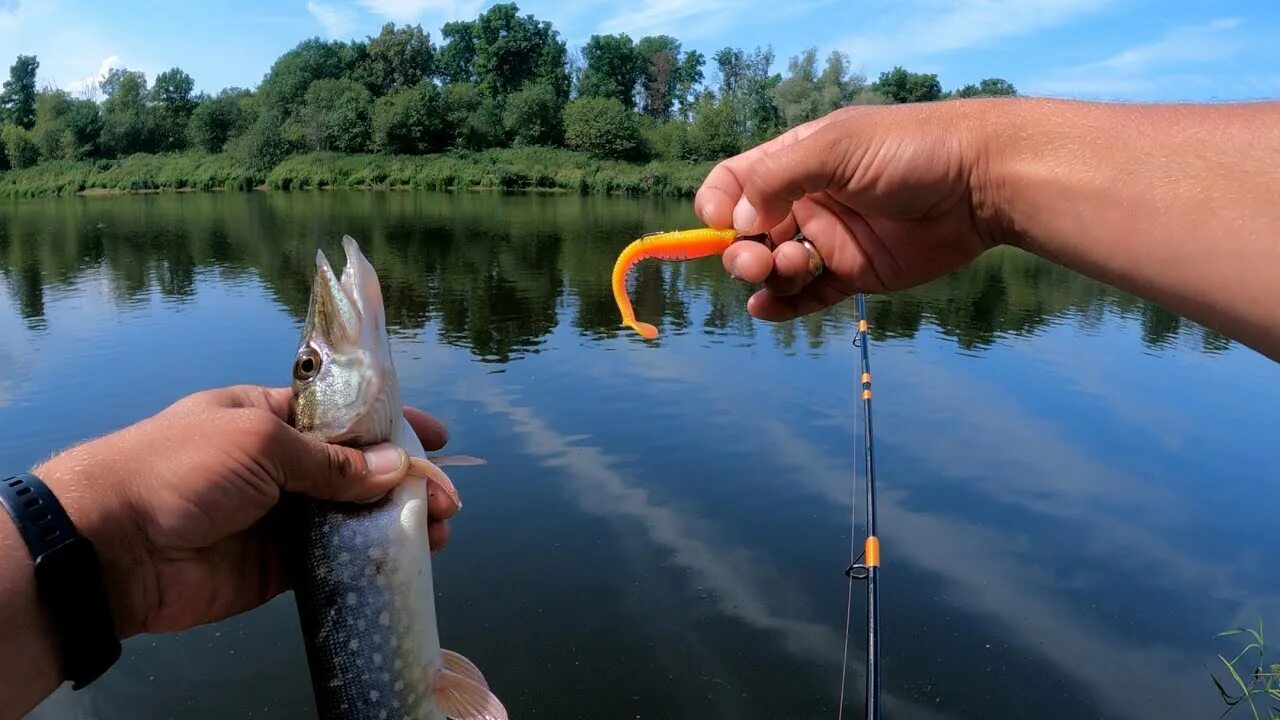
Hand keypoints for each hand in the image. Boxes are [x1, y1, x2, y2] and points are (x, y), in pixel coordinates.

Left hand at [30, 385, 459, 638]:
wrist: (109, 549)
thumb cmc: (179, 468)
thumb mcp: (261, 444)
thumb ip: (331, 463)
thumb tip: (396, 471)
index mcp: (267, 418)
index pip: (341, 415)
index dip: (390, 422)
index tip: (437, 435)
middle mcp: (277, 466)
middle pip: (356, 470)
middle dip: (405, 480)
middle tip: (449, 500)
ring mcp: (278, 519)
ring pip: (351, 518)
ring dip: (396, 522)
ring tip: (440, 532)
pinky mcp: (276, 569)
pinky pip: (332, 561)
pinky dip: (369, 559)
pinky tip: (405, 558)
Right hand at [694, 101, 1002, 320]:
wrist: (982, 183)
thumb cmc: (911, 150)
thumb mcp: (836, 147)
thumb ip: (778, 178)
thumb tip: (736, 221)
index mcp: (797, 160)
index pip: (735, 182)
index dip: (717, 204)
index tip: (720, 223)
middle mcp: (807, 200)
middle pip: (748, 232)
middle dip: (741, 250)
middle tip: (757, 260)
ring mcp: (831, 240)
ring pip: (776, 267)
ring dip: (766, 275)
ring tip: (791, 268)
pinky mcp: (856, 274)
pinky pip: (807, 296)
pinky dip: (782, 305)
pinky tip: (766, 308)